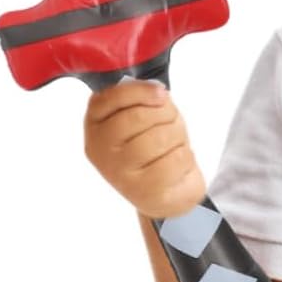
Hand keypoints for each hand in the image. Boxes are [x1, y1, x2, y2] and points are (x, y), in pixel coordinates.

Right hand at [83, 80, 206, 218]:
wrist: (168, 190)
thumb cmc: (155, 145)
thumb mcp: (145, 115)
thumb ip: (142, 99)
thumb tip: (157, 92)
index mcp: (96, 125)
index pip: (109, 99)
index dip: (139, 91)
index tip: (161, 93)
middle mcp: (100, 150)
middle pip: (138, 117)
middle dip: (166, 114)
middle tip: (171, 122)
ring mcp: (118, 173)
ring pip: (160, 137)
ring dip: (178, 135)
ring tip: (173, 143)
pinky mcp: (143, 190)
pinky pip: (176, 159)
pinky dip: (186, 156)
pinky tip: (177, 163)